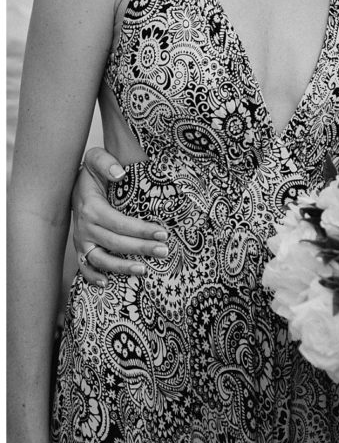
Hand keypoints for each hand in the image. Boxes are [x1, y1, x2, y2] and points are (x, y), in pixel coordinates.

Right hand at [71, 148, 167, 284]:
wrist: (70, 183)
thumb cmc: (90, 172)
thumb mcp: (96, 159)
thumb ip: (106, 162)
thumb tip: (120, 174)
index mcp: (92, 208)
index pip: (120, 223)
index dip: (142, 230)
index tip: (163, 233)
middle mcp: (85, 227)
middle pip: (115, 243)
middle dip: (141, 248)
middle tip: (163, 251)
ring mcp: (82, 240)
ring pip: (101, 260)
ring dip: (122, 267)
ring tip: (144, 270)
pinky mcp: (80, 247)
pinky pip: (84, 266)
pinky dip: (92, 277)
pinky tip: (106, 284)